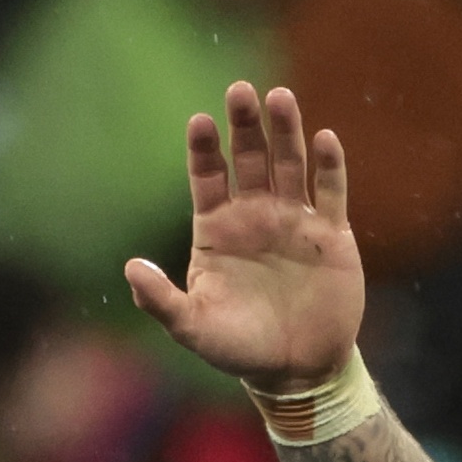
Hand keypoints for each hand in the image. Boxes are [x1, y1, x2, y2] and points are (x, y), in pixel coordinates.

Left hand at [123, 83, 364, 391]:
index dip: (204, 149)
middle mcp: (254, 215)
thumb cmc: (238, 348)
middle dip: (244, 125)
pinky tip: (323, 139)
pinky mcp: (332, 233)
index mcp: (216, 229)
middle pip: (248, 158)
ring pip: (289, 164)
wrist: (296, 370)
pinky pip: (330, 191)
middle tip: (240, 90)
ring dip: (286, 131)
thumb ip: (160, 299)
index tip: (199, 122)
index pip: (207, 176)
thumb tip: (129, 268)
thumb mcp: (192, 328)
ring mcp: (294, 220)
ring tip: (281, 97)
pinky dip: (328, 166)